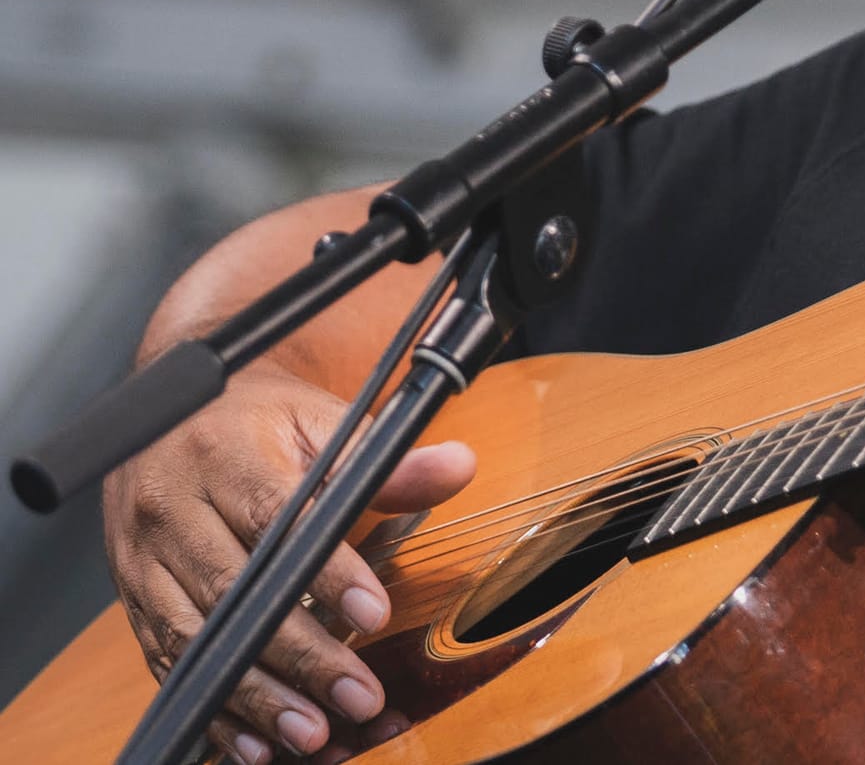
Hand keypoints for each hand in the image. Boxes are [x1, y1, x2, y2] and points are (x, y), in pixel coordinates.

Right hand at [104, 363, 474, 763]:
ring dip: (255, 695)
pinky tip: (256, 741)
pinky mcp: (133, 595)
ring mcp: (145, 557)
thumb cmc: (255, 417)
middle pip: (235, 593)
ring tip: (313, 733)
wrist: (167, 408)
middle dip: (300, 655)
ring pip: (196, 638)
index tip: (375, 615)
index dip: (327, 572)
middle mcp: (173, 509)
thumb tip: (457, 468)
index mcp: (225, 457)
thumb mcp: (320, 419)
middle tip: (359, 697)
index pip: (277, 519)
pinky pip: (168, 660)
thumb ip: (385, 459)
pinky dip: (213, 706)